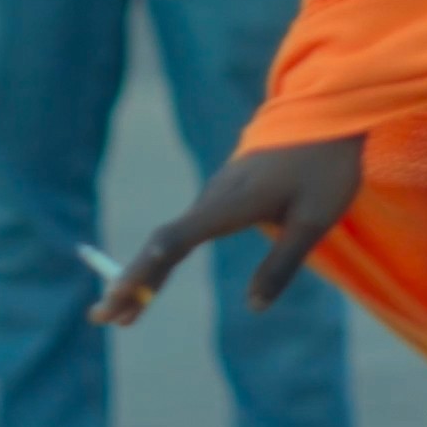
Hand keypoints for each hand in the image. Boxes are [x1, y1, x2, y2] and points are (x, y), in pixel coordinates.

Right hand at [91, 134, 365, 325]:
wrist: (326, 108)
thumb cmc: (325, 165)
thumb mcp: (315, 219)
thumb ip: (283, 264)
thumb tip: (253, 307)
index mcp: (233, 202)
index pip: (179, 238)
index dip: (148, 267)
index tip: (120, 292)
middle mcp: (214, 197)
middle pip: (163, 244)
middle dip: (130, 282)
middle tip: (101, 319)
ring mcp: (216, 193)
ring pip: (170, 239)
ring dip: (142, 275)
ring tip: (119, 315)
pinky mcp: (224, 193)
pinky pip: (184, 230)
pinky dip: (161, 260)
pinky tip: (152, 282)